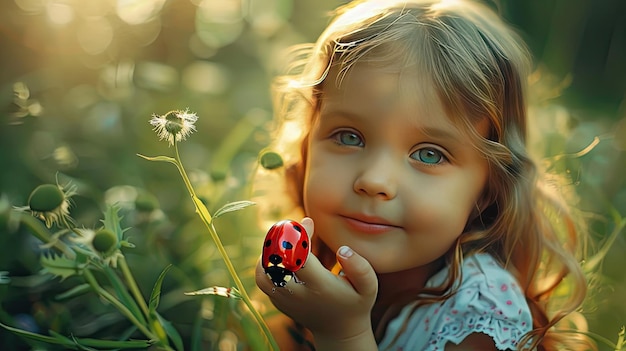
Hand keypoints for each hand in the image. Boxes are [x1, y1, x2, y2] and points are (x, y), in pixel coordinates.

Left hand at [256, 217, 378, 349]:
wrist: (339, 331)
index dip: (300, 236)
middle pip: (276, 264)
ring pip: (263, 272)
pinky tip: (279, 252)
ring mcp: (285, 300)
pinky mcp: (278, 301)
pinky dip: (265, 263)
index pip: (300, 258)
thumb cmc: (355, 302)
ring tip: (284, 238)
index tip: (307, 222)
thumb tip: (342, 250)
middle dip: (279, 240)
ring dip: (269, 251)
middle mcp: (298, 294)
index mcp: (320, 287)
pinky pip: (262, 279)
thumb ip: (360, 267)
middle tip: (290, 225)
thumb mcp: (369, 287)